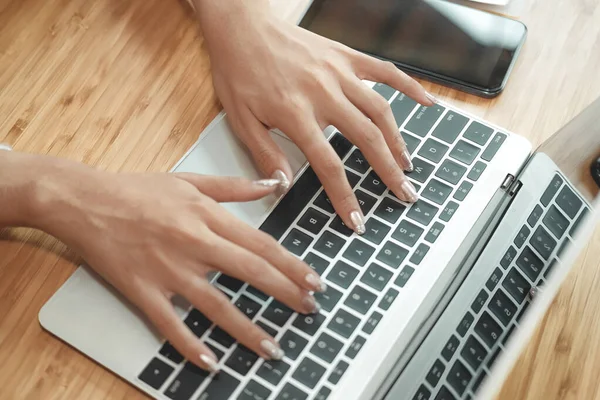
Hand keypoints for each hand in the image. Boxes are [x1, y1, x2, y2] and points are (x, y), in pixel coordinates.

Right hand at [33, 158, 325, 371]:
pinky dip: (190, 345)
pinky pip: (170, 324)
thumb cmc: (137, 189)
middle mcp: (193, 244)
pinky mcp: (142, 290)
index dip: (291, 264)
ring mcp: (168, 270)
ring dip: (247, 329)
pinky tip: (211, 362)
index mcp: (206, 216)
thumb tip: (273, 184)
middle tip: (309, 310)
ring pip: (216, 305)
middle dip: (285, 293)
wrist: (84, 201)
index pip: (260, 243)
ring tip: (272, 348)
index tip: (314, 280)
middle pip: (249, 272)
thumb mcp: (189, 180)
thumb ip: (234, 186)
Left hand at [195, 0, 433, 234]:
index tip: (358, 220)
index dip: (345, 197)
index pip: (329, 165)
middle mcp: (323, 93)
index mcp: (296, 114)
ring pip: (380, 110)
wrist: (242, 27)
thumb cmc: (238, 72)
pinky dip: (408, 86)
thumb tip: (284, 186)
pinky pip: (384, 71)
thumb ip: (265, 154)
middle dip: (389, 172)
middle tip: (405, 194)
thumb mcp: (240, 120)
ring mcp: (338, 72)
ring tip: (408, 165)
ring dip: (399, 140)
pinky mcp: (345, 56)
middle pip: (366, 139)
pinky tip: (426, 102)